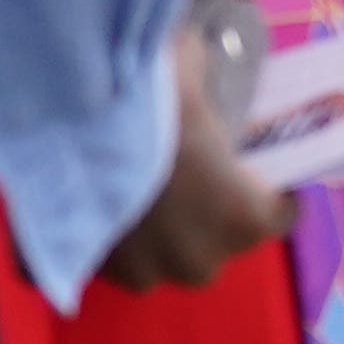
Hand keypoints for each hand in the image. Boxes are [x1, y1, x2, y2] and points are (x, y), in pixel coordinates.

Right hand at [99, 48, 294, 293]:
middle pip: (213, 244)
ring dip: (149, 233)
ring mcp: (136, 274)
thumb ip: (208, 86)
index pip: (278, 217)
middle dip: (204, 216)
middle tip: (186, 171)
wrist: (65, 110)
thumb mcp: (198, 70)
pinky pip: (96, 259)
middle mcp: (196, 261)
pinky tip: (86, 196)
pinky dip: (94, 235)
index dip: (269, 192)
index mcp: (243, 218)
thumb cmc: (155, 91)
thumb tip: (199, 69)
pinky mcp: (81, 274)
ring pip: (153, 259)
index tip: (253, 168)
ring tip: (131, 184)